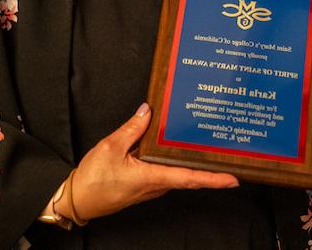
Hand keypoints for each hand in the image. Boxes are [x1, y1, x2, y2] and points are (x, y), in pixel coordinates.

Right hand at [69, 103, 237, 220]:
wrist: (78, 200)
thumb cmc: (93, 179)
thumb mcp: (111, 147)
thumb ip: (132, 128)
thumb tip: (148, 111)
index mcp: (152, 177)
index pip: (190, 178)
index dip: (213, 179)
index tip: (234, 178)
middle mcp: (156, 184)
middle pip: (189, 176)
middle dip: (210, 168)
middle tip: (230, 156)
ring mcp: (151, 185)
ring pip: (178, 173)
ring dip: (194, 164)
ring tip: (210, 148)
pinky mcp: (145, 183)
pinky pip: (166, 171)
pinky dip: (176, 161)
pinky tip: (177, 148)